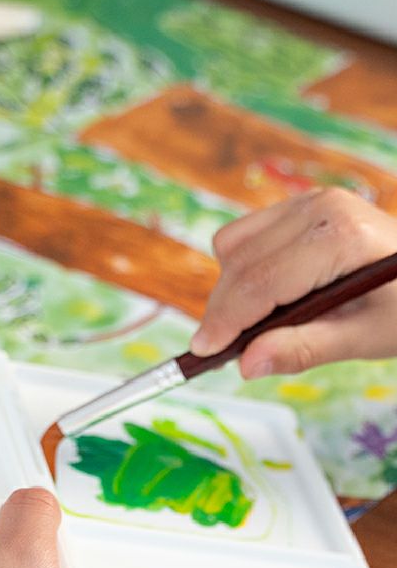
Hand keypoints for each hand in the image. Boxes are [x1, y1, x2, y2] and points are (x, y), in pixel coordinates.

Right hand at [190, 188, 396, 377]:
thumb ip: (303, 350)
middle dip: (223, 310)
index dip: (226, 321)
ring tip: (254, 323)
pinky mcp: (297, 205)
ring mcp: (307, 202)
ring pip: (232, 247)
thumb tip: (246, 365)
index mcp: (341, 237)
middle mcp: (320, 208)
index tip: (202, 352)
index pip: (260, 282)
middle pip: (240, 265)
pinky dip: (241, 269)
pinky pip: (243, 236)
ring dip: (231, 289)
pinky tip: (265, 294)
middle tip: (220, 349)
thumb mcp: (364, 338)